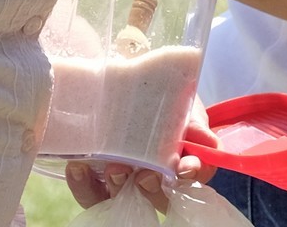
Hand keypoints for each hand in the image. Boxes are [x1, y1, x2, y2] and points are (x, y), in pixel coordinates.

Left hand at [62, 108, 217, 210]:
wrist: (133, 86)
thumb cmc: (164, 102)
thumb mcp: (182, 106)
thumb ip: (193, 124)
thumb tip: (208, 144)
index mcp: (185, 163)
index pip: (195, 176)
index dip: (193, 173)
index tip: (186, 166)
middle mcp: (157, 181)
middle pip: (159, 197)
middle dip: (152, 188)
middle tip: (143, 175)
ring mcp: (127, 184)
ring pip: (123, 201)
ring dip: (117, 187)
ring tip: (111, 166)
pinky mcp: (98, 184)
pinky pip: (92, 195)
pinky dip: (84, 184)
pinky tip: (78, 166)